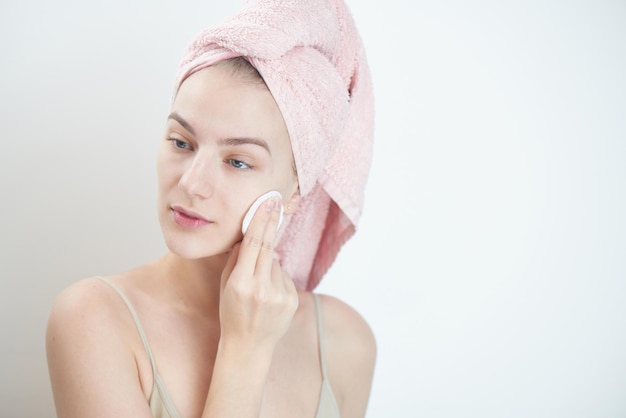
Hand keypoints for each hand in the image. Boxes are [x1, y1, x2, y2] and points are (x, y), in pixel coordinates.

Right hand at [219, 196, 298, 350]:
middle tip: (275, 201)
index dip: (260, 221)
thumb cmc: (232, 312)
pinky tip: (268, 296)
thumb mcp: (226, 285)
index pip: (253, 245)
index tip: (267, 203)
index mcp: (241, 284)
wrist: (249, 346)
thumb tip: (248, 232)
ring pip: (276, 264)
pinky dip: (277, 279)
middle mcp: (262, 289)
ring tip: (258, 288)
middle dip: (270, 223)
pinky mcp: (292, 300)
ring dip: (268, 266)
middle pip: (268, 247)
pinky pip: (284, 277)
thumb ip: (237, 259)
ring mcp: (280, 296)